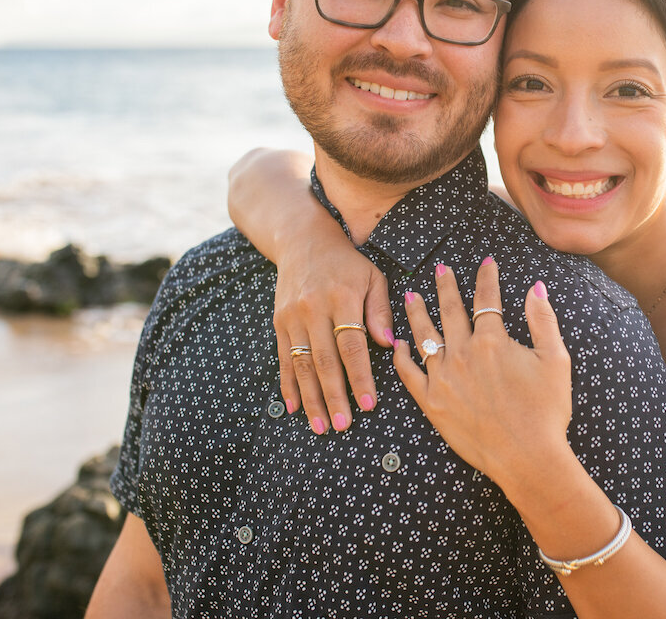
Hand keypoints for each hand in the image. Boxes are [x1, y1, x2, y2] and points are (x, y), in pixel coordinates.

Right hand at [272, 235, 393, 433]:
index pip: (352, 345)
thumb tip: (387, 343)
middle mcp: (313, 309)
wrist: (303, 240)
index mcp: (341, 297)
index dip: (360, 376)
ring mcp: (292, 317)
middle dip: (334, 396)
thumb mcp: (372, 277)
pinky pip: (283, 358)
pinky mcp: (279, 322)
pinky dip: (288, 385)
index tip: (368, 404)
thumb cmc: (347, 262)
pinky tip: (294, 407)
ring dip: (311, 399)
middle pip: (324, 360)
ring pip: (302, 365)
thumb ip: (380, 309)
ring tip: (321, 426)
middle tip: (343, 426)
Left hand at [394, 257, 572, 486]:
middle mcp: (462, 354)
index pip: (486, 299)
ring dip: (416, 313)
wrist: (528, 458)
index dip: (487, 278)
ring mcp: (443, 379)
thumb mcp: (555, 360)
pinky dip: (402, 357)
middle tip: (440, 269)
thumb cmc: (546, 411)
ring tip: (410, 296)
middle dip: (445, 286)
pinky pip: (410, 375)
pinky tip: (398, 345)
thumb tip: (536, 287)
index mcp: (491, 341)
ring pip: (424, 337)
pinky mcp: (432, 403)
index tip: (486, 263)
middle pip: (450, 311)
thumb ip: (543, 320)